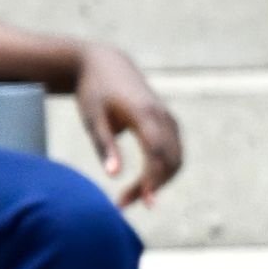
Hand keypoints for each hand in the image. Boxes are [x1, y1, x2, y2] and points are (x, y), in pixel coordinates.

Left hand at [72, 42, 182, 204]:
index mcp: (144, 113)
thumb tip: (114, 176)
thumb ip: (104, 146)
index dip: (153, 179)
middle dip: (151, 187)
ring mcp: (169, 119)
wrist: (105, 64)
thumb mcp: (92, 118)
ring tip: (128, 198)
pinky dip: (162, 171)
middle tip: (123, 204)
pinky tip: (142, 184)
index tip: (144, 202)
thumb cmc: (93, 92)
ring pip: (175, 160)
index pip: (156, 153)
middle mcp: (163, 117)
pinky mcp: (169, 123)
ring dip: (158, 182)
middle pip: (169, 161)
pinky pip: (173, 153)